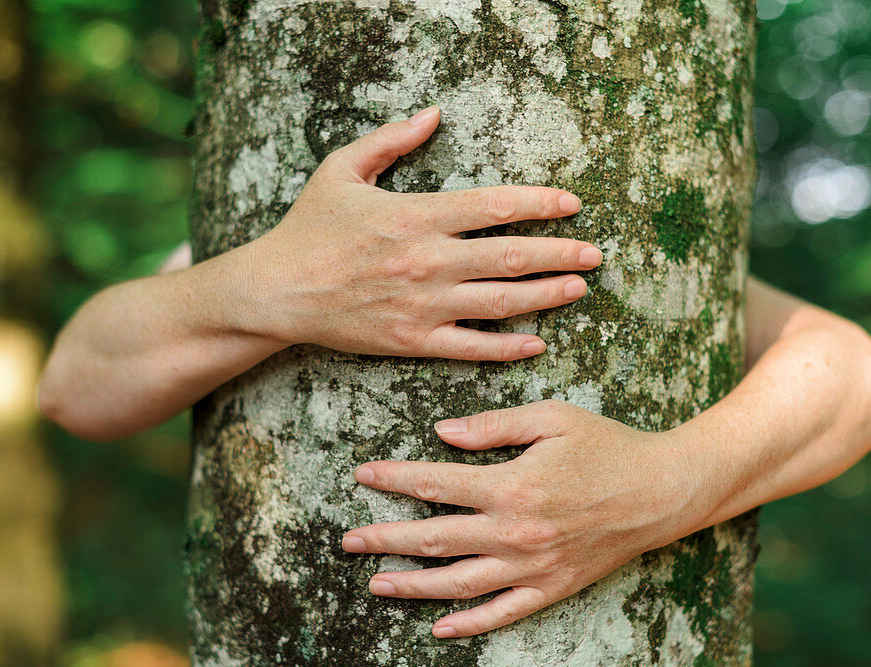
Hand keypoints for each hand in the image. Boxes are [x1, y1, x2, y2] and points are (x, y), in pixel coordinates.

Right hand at [237, 106, 601, 359]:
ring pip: (501, 302)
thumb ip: (390, 141)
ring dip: (547, 295)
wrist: (276, 291)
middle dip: (560, 253)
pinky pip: (472, 348)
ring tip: (579, 288)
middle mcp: (428, 261)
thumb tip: (433, 114)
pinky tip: (537, 342)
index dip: (539, 203)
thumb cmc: (309, 228)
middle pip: (510, 256)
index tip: (571, 203)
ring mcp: (423, 305)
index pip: (494, 206)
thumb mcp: (341, 170)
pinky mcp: (413, 341)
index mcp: (416, 215)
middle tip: (594, 253)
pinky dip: (508, 347)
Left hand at [342, 400, 706, 637]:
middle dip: (385, 539)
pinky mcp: (551, 588)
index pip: (435, 485)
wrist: (661, 491)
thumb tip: (442, 433)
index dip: (393, 480)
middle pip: (435, 540)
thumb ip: (494, 426)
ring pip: (458, 585)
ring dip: (412, 585)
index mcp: (512, 486)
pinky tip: (439, 627)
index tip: (362, 475)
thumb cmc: (607, 446)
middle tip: (348, 540)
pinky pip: (502, 614)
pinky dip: (468, 624)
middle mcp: (515, 533)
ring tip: (375, 583)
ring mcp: (533, 567)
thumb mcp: (552, 418)